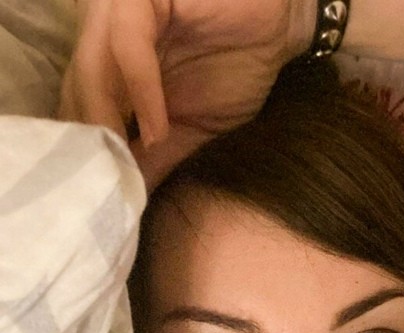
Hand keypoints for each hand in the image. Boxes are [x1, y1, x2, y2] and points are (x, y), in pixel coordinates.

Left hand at [59, 0, 315, 186]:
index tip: (103, 195)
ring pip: (92, 68)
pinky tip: (158, 130)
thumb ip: (157, 156)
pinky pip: (129, 44)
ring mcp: (120, 11)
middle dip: (91, 142)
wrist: (282, 27)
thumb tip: (127, 199)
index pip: (78, 107)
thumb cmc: (238, 69)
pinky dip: (142, 92)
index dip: (87, 151)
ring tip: (124, 165)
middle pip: (77, 91)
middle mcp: (106, 33)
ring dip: (107, 121)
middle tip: (108, 189)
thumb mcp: (193, 129)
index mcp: (112, 63)